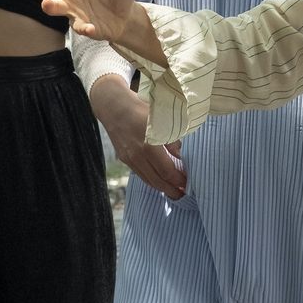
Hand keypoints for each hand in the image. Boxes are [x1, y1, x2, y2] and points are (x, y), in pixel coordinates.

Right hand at [90, 74, 185, 200]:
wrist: (114, 106)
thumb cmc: (141, 109)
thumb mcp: (162, 120)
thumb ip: (173, 140)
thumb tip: (182, 156)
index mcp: (149, 146)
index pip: (167, 171)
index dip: (179, 180)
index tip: (189, 183)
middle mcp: (137, 156)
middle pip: (157, 181)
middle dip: (171, 190)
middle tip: (183, 195)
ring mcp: (129, 159)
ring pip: (147, 179)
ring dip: (161, 187)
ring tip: (173, 191)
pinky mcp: (124, 158)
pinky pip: (140, 173)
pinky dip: (151, 179)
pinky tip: (158, 180)